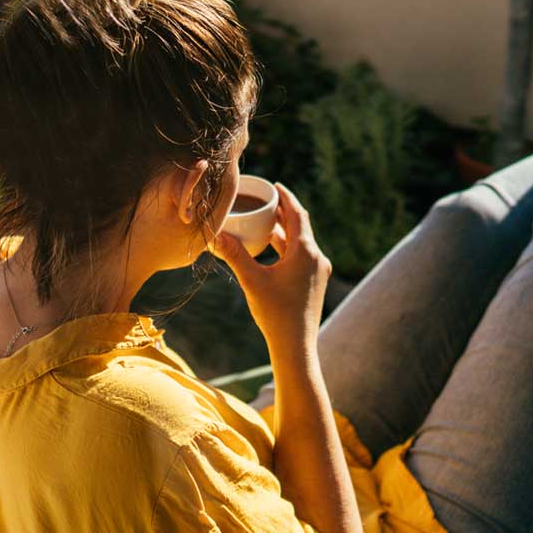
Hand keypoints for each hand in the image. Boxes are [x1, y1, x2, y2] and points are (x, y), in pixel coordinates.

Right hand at [208, 182, 331, 352]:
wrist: (296, 346)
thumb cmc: (276, 314)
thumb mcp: (252, 281)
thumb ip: (234, 254)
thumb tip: (214, 234)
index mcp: (305, 251)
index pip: (297, 213)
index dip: (285, 197)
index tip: (274, 186)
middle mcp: (316, 258)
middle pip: (300, 226)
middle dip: (283, 212)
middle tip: (265, 200)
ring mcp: (318, 271)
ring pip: (300, 242)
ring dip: (283, 231)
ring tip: (264, 221)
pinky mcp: (314, 283)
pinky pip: (301, 256)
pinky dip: (286, 248)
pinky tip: (271, 249)